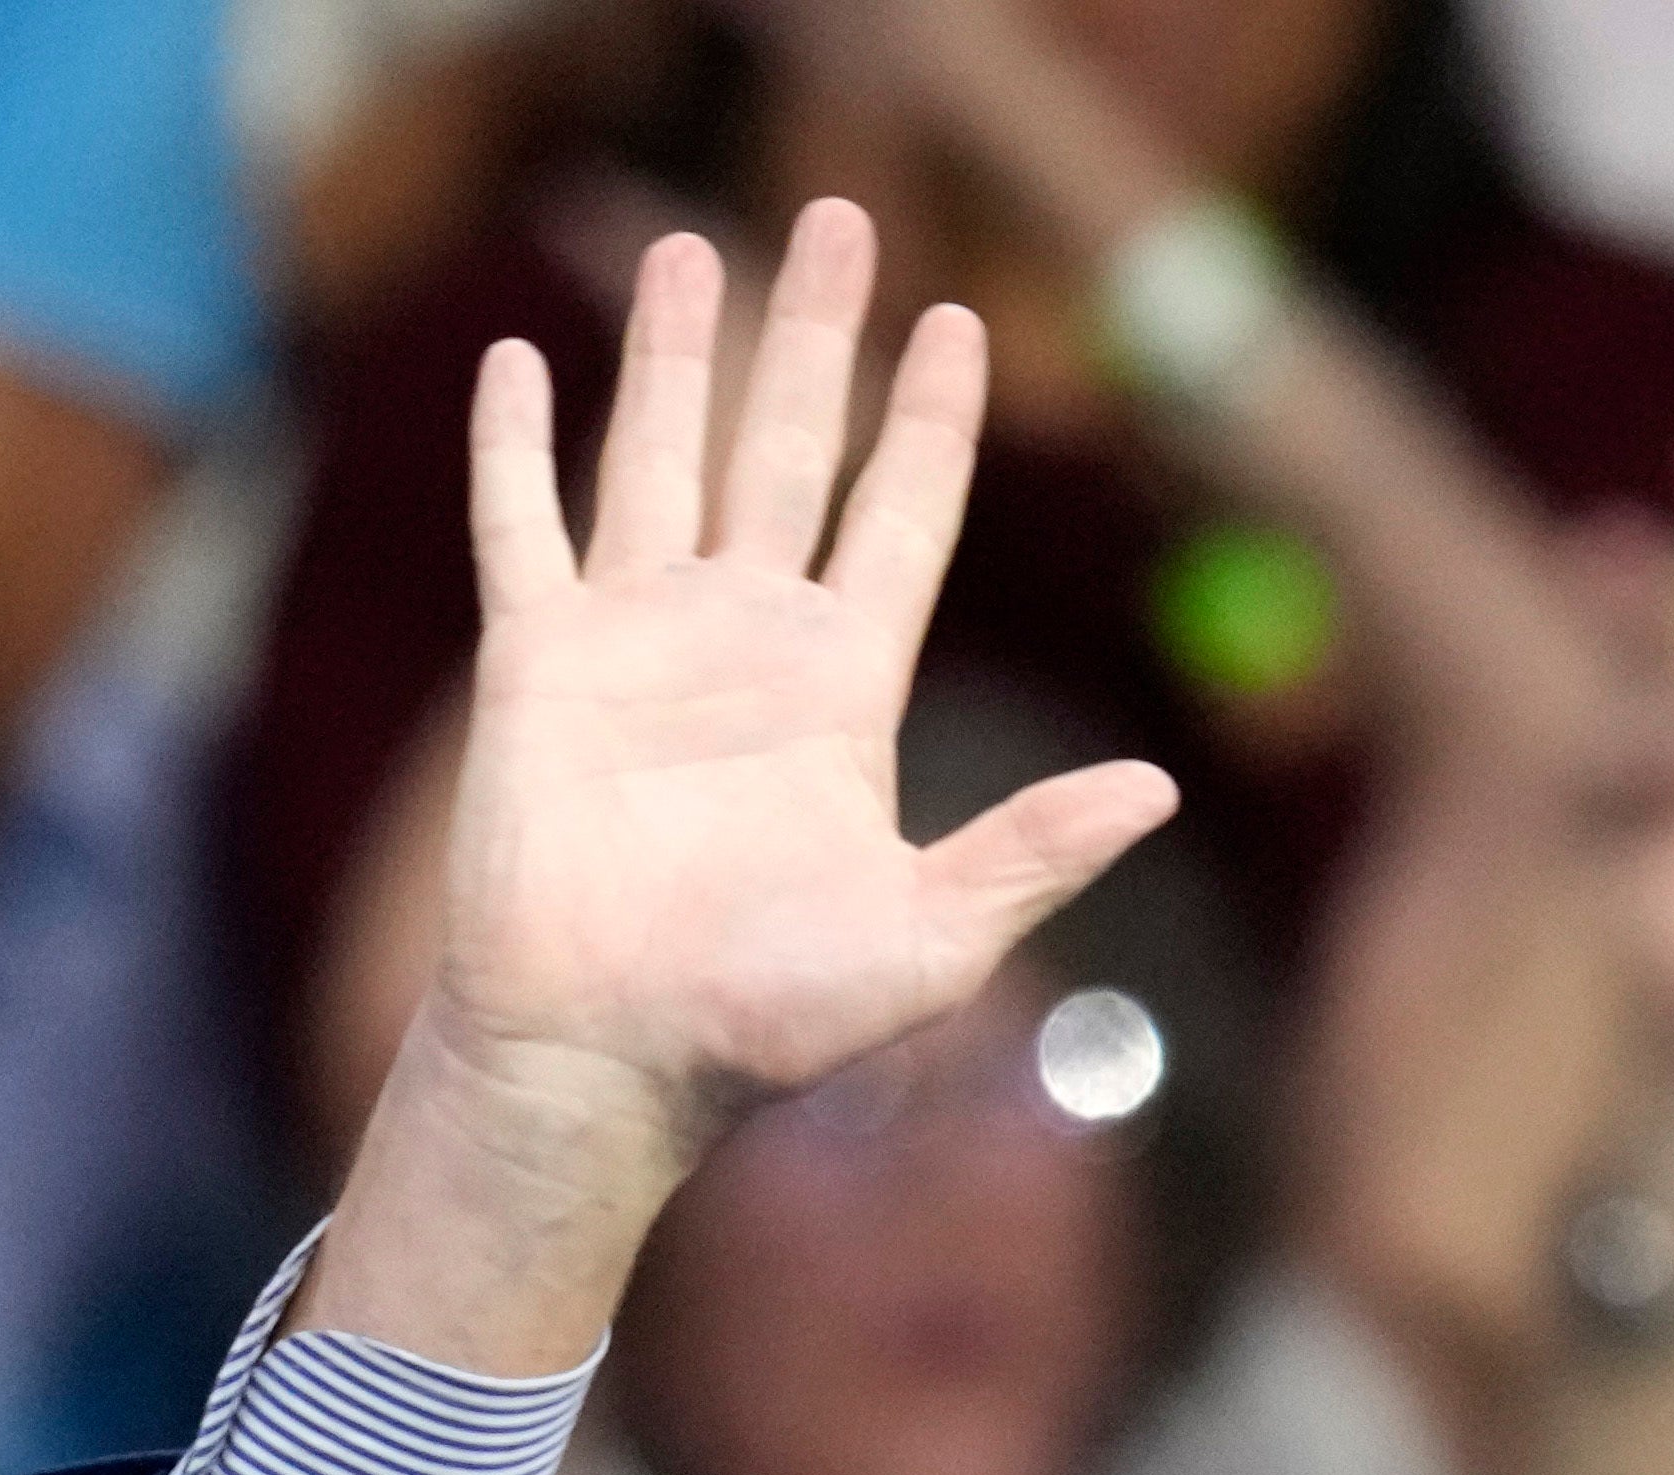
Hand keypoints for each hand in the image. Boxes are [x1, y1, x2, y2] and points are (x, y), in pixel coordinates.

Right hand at [330, 202, 1172, 1357]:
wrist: (614, 1056)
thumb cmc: (767, 1019)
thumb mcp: (933, 936)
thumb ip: (1034, 851)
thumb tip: (1158, 789)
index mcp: (846, 688)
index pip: (902, 516)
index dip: (931, 422)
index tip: (961, 326)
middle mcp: (747, 639)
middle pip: (793, 448)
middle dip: (818, 336)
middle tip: (844, 219)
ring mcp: (638, 639)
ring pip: (663, 454)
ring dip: (675, 353)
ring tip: (693, 245)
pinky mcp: (537, 661)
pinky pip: (522, 525)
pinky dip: (515, 444)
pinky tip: (518, 361)